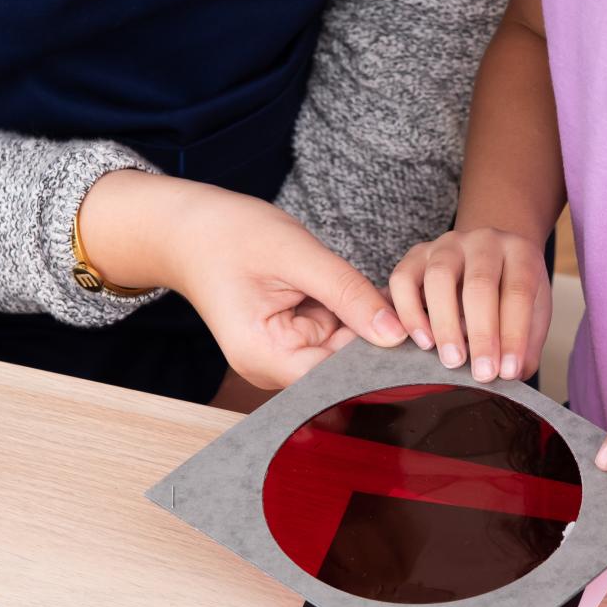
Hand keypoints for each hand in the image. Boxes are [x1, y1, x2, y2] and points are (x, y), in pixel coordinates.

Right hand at [80, 171, 406, 390]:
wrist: (188, 228)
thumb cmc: (229, 235)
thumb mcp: (297, 255)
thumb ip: (348, 294)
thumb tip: (396, 333)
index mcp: (264, 356)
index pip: (336, 378)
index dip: (378, 362)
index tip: (418, 341)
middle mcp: (271, 367)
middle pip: (343, 369)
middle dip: (375, 342)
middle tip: (412, 313)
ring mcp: (280, 357)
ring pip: (343, 352)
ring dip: (363, 327)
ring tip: (375, 295)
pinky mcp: (289, 341)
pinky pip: (333, 337)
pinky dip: (348, 316)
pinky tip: (356, 296)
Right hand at [388, 228, 550, 382]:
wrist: (489, 259)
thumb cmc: (510, 293)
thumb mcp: (532, 314)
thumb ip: (526, 344)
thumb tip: (511, 374)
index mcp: (519, 252)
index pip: (519, 292)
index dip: (514, 335)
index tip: (508, 372)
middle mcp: (483, 241)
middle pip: (479, 284)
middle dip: (481, 334)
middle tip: (481, 373)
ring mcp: (446, 245)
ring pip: (439, 278)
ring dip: (445, 324)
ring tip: (452, 360)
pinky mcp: (415, 256)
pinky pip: (402, 280)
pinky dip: (409, 313)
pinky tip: (423, 341)